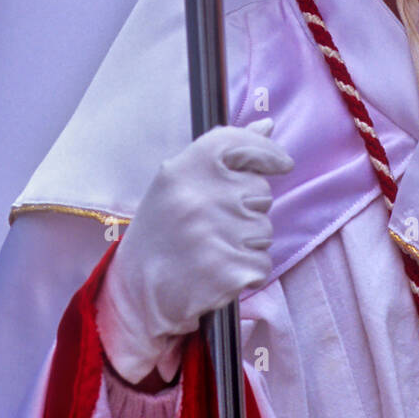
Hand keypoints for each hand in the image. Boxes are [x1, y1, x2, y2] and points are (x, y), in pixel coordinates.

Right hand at [95, 117, 293, 384]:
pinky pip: (263, 264)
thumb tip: (268, 124)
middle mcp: (199, 198)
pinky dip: (248, 271)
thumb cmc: (163, 232)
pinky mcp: (229, 272)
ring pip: (265, 231)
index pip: (239, 142)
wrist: (136, 293)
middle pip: (261, 192)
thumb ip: (226, 152)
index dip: (267, 152)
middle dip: (247, 210)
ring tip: (211, 250)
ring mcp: (215, 236)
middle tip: (211, 226)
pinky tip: (218, 273)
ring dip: (247, 243)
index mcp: (182, 170)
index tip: (282, 164)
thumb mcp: (180, 184)